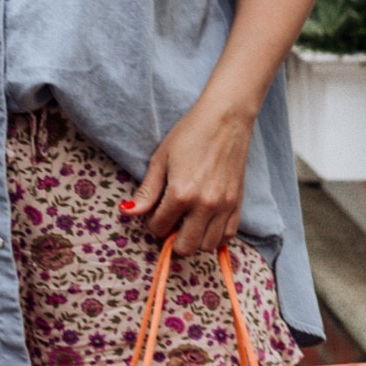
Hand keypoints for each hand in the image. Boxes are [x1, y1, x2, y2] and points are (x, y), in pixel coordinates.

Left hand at [125, 95, 253, 256]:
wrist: (226, 118)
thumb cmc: (190, 134)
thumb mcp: (160, 159)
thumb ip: (147, 191)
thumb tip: (127, 212)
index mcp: (180, 194)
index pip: (160, 228)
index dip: (153, 223)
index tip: (155, 212)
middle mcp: (204, 205)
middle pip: (185, 247)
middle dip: (172, 240)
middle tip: (171, 223)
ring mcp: (224, 206)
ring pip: (207, 246)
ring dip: (194, 240)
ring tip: (188, 223)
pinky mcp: (238, 203)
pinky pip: (228, 235)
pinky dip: (216, 236)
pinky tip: (206, 223)